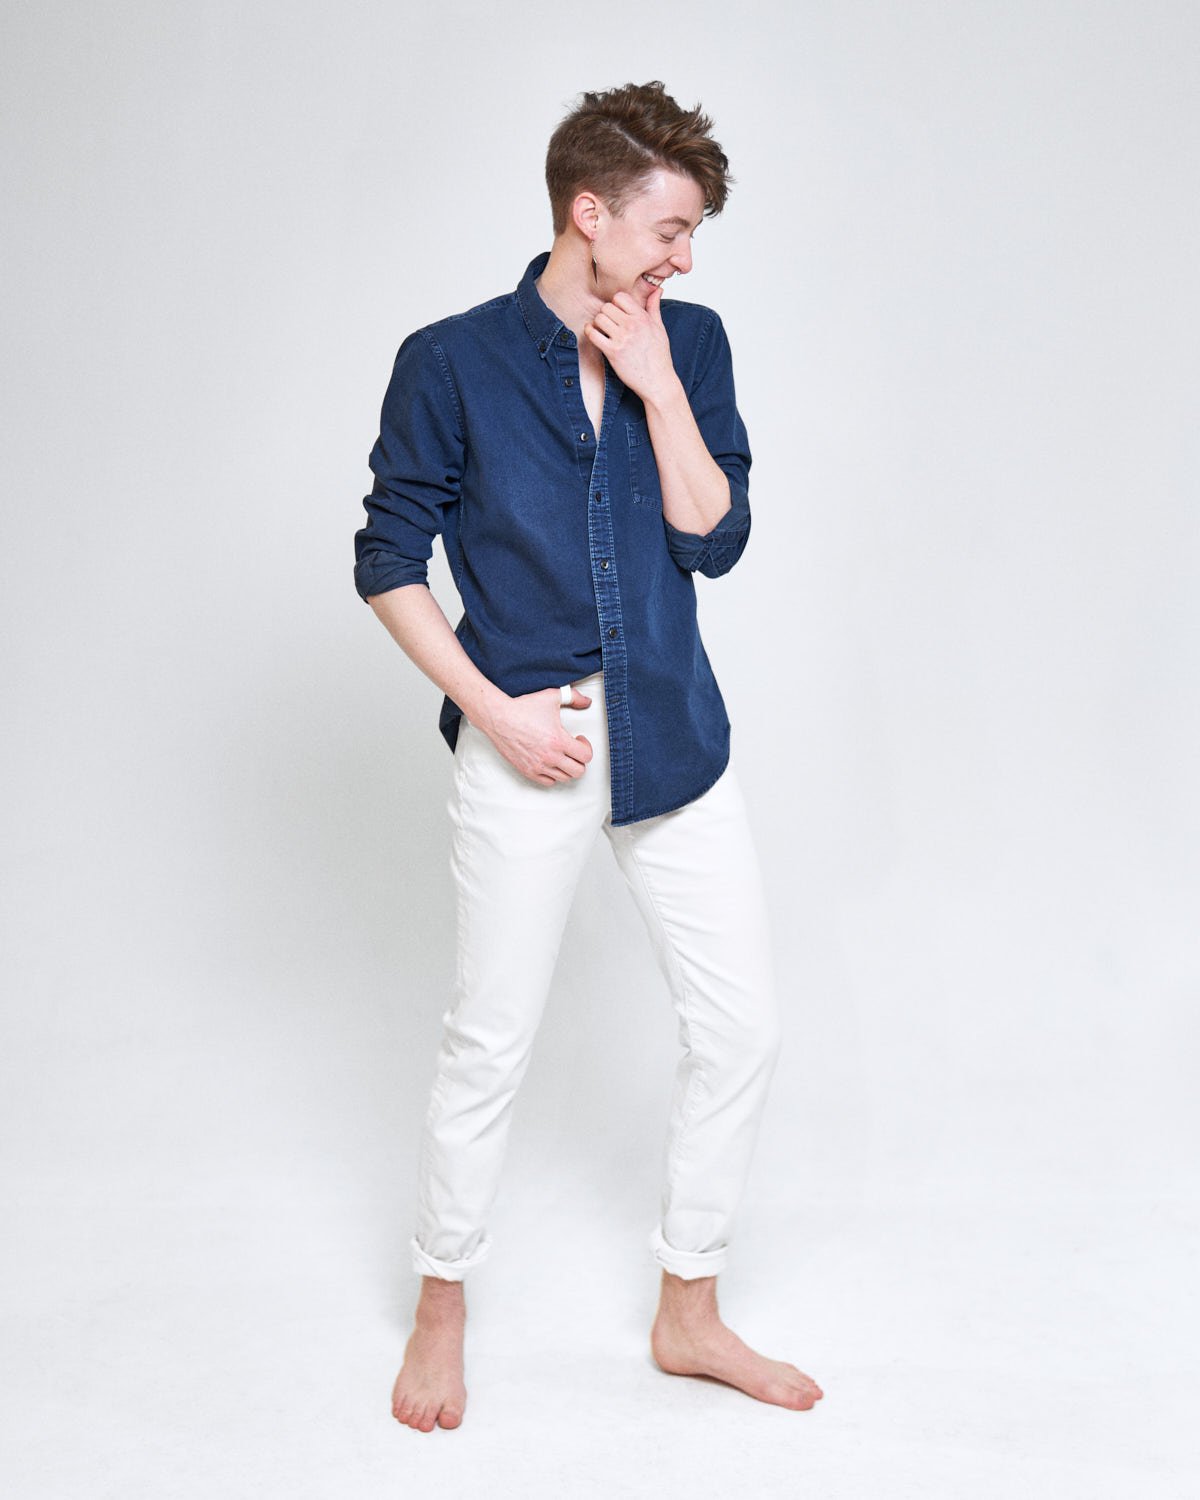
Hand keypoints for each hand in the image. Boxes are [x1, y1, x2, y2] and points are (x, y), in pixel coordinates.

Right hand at [482, 686, 593, 785]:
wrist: (498, 717)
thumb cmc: (522, 708)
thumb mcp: (552, 697)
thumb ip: (574, 697)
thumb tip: (587, 701)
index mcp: (558, 741)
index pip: (586, 756)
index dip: (586, 747)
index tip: (579, 740)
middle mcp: (550, 757)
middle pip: (578, 771)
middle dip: (580, 760)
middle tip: (573, 750)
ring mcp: (538, 766)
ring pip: (564, 778)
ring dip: (567, 767)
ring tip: (561, 755)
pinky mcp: (527, 770)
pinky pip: (548, 782)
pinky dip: (553, 775)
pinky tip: (550, 762)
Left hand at [582, 284, 677, 403]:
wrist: (657, 381)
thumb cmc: (659, 356)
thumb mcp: (660, 328)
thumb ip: (654, 307)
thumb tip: (657, 290)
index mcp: (643, 318)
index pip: (620, 297)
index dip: (616, 304)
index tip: (618, 313)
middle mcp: (632, 326)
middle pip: (607, 307)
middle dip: (606, 314)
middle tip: (610, 324)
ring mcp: (622, 339)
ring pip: (599, 319)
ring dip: (598, 323)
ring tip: (603, 330)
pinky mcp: (613, 352)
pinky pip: (593, 335)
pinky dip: (590, 332)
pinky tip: (594, 334)